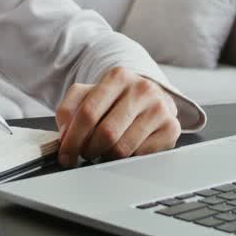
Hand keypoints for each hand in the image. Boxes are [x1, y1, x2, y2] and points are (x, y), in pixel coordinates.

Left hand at [54, 67, 180, 167]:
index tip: (65, 154)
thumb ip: (69, 109)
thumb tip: (65, 134)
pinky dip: (127, 159)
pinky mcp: (171, 128)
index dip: (72, 139)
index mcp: (118, 76)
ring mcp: (159, 108)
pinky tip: (124, 150)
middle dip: (88, 150)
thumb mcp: (89, 95)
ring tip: (103, 151)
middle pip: (105, 133)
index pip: (87, 113)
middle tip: (84, 154)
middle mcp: (142, 89)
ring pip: (123, 148)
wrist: (150, 99)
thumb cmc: (116, 100)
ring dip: (106, 156)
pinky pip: (141, 155)